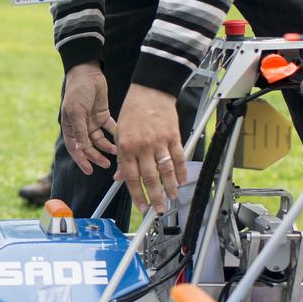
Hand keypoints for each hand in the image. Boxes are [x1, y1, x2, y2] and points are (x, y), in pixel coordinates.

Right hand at [60, 63, 117, 173]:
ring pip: (99, 140)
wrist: (87, 73)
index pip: (75, 149)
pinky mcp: (102, 116)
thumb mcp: (76, 111)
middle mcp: (81, 127)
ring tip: (115, 153)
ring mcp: (91, 122)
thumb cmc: (77, 91)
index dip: (81, 161)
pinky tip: (120, 140)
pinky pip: (109, 129)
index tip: (89, 171)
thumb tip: (80, 148)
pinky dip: (114, 135)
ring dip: (106, 148)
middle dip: (96, 157)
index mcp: (71, 127)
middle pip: (88, 147)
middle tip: (106, 165)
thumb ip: (80, 130)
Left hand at [114, 85, 186, 213]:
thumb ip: (122, 158)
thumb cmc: (133, 111)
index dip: (137, 195)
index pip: (131, 177)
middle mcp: (142, 146)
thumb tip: (120, 178)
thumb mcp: (120, 133)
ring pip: (165, 171)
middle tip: (158, 209)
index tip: (141, 206)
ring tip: (171, 198)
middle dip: (154, 197)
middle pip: (149, 178)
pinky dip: (182, 171)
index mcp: (126, 147)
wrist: (150, 91)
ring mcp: (159, 142)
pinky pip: (179, 158)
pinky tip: (182, 181)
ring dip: (169, 187)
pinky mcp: (173, 137)